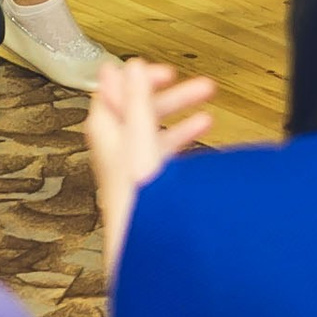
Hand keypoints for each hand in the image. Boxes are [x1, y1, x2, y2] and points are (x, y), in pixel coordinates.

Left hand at [83, 58, 216, 278]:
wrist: (145, 251)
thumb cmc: (139, 201)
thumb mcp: (140, 142)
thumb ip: (137, 102)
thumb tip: (130, 65)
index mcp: (106, 132)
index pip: (114, 90)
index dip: (139, 77)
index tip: (166, 71)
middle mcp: (115, 147)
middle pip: (140, 109)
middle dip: (172, 95)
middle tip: (203, 86)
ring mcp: (131, 166)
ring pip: (156, 131)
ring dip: (182, 115)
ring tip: (210, 107)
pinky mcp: (147, 183)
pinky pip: (165, 153)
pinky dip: (184, 139)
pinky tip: (204, 137)